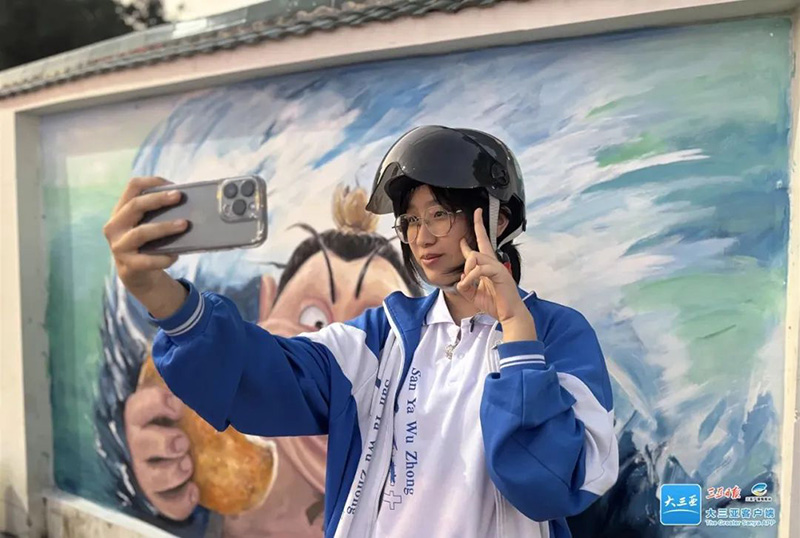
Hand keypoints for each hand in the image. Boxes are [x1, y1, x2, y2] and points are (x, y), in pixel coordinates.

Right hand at [103, 177, 187, 316]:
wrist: (137, 274)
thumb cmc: (147, 243)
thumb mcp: (147, 224)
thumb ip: (158, 213)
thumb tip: (188, 202)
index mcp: (120, 211)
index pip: (132, 187)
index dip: (152, 182)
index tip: (172, 184)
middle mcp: (114, 226)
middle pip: (135, 206)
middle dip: (158, 199)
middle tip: (179, 197)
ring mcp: (119, 246)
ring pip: (141, 233)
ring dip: (164, 227)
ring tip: (184, 225)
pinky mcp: (127, 265)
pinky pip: (148, 260)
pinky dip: (164, 258)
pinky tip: (175, 256)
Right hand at [124, 386, 198, 519]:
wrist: (204, 446)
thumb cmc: (192, 416)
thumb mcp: (195, 402)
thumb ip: (201, 392)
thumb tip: (224, 372)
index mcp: (147, 418)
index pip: (137, 407)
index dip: (154, 403)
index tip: (177, 404)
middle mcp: (143, 445)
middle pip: (141, 444)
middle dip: (162, 442)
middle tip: (183, 441)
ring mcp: (150, 471)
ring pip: (151, 477)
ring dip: (170, 472)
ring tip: (188, 465)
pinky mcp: (163, 495)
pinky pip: (167, 504)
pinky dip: (180, 501)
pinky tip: (194, 490)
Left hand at [456, 208, 526, 323]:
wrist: (509, 315)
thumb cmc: (496, 304)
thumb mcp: (474, 295)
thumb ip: (466, 285)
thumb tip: (461, 278)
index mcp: (488, 267)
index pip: (479, 248)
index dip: (474, 236)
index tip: (469, 225)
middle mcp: (494, 264)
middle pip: (483, 241)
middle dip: (479, 225)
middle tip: (477, 212)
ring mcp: (498, 267)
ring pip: (476, 256)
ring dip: (467, 269)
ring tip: (466, 282)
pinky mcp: (500, 274)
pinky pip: (480, 269)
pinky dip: (471, 277)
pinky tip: (468, 285)